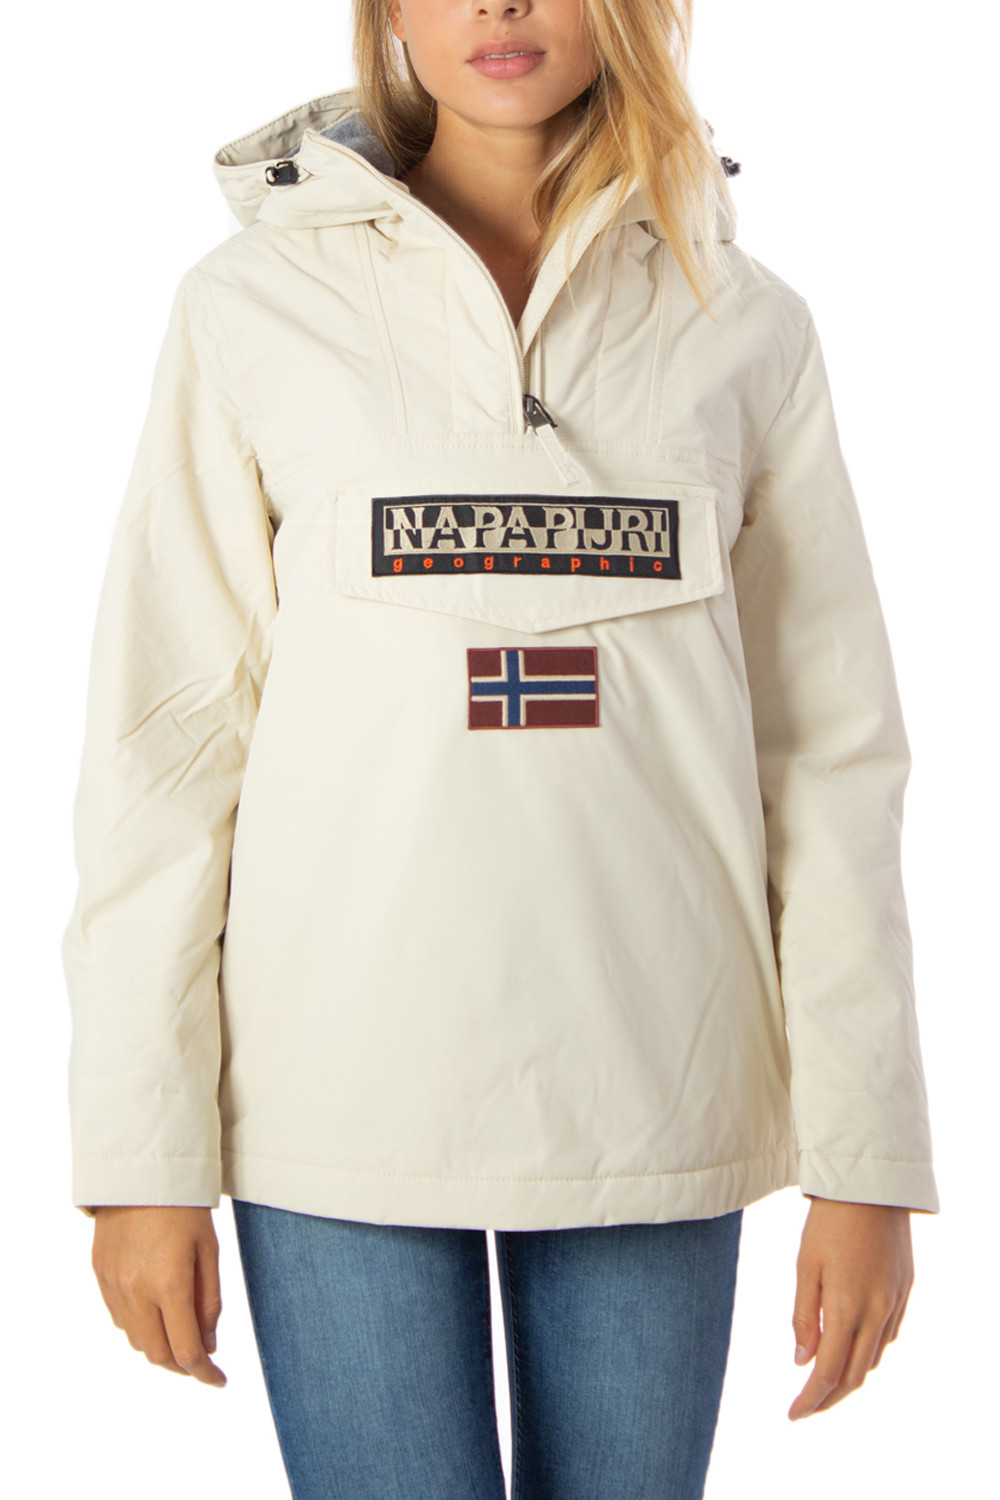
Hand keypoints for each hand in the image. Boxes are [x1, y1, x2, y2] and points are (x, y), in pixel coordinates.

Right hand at [90, 1206, 226, 1387]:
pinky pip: (119, 1318)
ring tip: (181, 1335)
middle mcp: (136, 1290)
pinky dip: (140, 1327)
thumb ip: (209, 1301)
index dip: (205, 1374)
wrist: (140, 1172)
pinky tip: (156, 1314)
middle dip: (182, 1365)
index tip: (219, 1381)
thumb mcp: (209, 1249)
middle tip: (202, 1360)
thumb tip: (210, 1345)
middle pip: (157, 1354)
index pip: (186, 1350)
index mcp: (169, 1283)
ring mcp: (113, 1284)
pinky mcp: (100, 1274)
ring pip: (136, 1340)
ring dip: (160, 1347)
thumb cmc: (184, 1206)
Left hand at [788, 1196, 912, 1420]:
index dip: (811, 1399)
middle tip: (806, 1407)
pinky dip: (869, 1351)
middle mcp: (877, 1312)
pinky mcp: (905, 1289)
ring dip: (851, 1376)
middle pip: (855, 1375)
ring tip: (825, 1382)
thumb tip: (802, 1362)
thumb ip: (804, 1316)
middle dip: (830, 1397)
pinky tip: (853, 1348)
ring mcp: (896, 1302)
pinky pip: (888, 1335)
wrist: (872, 1186)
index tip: (793, 1414)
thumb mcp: (806, 1266)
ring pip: (874, 1357)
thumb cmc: (829, 1222)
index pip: (829, 1373)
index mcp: (847, 1309)